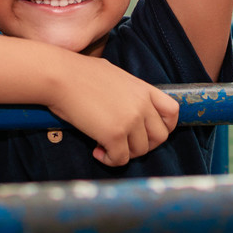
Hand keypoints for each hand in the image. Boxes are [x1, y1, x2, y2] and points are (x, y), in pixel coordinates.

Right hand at [47, 56, 179, 166]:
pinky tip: (97, 151)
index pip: (172, 112)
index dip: (165, 127)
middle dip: (143, 145)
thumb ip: (126, 92)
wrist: (60, 75)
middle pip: (160, 137)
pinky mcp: (114, 134)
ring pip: (140, 151)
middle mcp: (142, 105)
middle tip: (124, 143)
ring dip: (123, 153)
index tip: (149, 132)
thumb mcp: (113, 76)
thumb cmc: (78, 73)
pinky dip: (109, 159)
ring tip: (105, 146)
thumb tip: (122, 106)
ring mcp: (130, 120)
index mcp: (143, 89)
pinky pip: (120, 159)